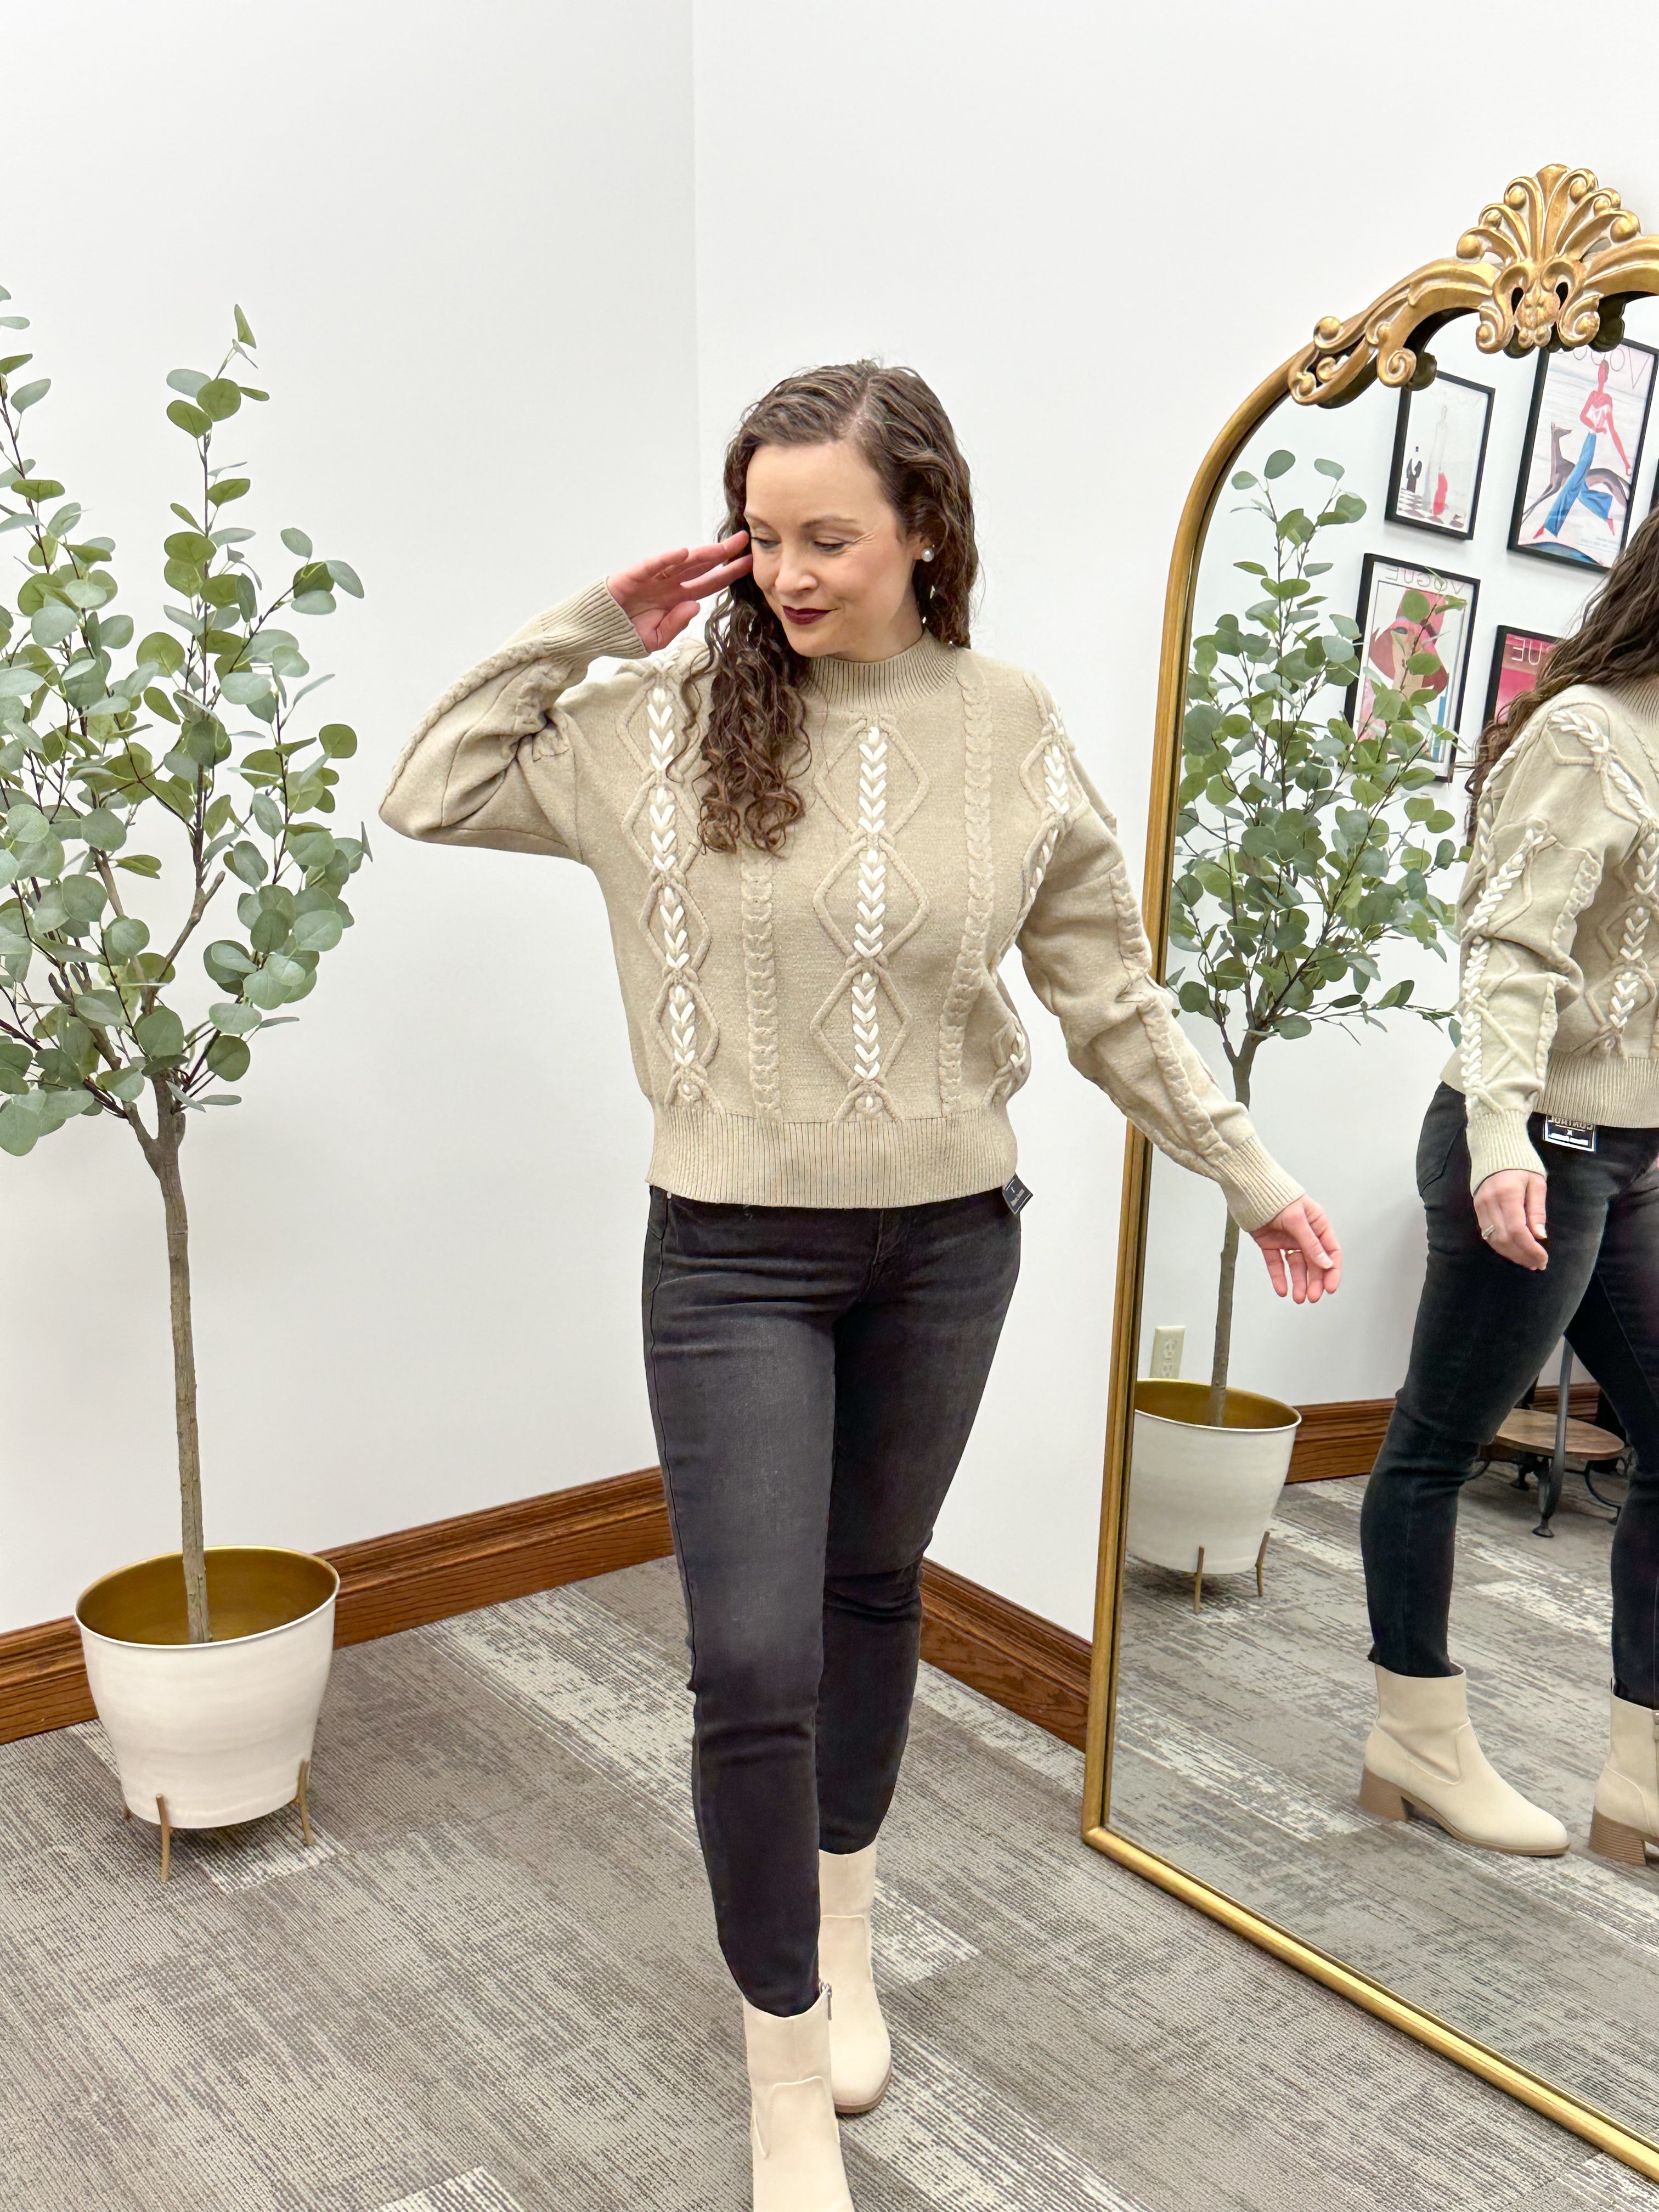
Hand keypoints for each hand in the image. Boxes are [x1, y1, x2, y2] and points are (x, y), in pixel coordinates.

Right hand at [605, 533, 752, 649]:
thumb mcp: (655, 639)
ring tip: (722, 548)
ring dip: (701, 554)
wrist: (594, 632)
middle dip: (723, 554)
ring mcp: (651, 579)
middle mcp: (668, 585)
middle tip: (745, 540)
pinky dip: (665, 559)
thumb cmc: (625, 634)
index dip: (729, 574)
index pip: (708, 583)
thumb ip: (675, 625)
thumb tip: (694, 607)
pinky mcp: (632, 577)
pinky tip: (682, 553)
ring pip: (681, 563)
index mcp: (677, 599)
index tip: (749, 563)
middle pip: (700, 567)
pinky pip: (651, 566)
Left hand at [1250, 1197, 1340, 1303]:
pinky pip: (1276, 1263)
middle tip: (1312, 1297)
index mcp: (1317, 1224)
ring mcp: (1287, 1240)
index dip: (1333, 1270)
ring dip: (1299, 1282)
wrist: (1248, 1189)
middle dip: (1315, 1281)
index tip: (1330, 1287)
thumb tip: (1326, 1263)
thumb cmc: (1276, 1195)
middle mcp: (1304, 1234)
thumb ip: (1310, 1243)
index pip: (1330, 1251)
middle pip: (1314, 1263)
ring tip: (1298, 1298)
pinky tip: (1282, 1290)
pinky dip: (1279, 1277)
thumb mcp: (1296, 1219)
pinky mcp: (1270, 1244)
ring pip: (1296, 1266)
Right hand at [1473, 1168, 1547, 1269]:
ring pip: (1493, 1240)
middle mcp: (1490, 1203)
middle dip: (1522, 1255)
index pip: (1518, 1231)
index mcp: (1508, 1195)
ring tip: (1527, 1261)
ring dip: (1511, 1254)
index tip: (1543, 1259)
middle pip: (1505, 1239)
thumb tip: (1540, 1237)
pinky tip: (1513, 1250)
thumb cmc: (1522, 1163)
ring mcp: (1480, 1206)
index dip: (1530, 1249)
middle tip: (1538, 1264)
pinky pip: (1487, 1233)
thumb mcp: (1537, 1182)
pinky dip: (1500, 1246)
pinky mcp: (1476, 1208)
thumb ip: (1537, 1210)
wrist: (1495, 1147)